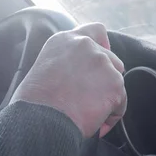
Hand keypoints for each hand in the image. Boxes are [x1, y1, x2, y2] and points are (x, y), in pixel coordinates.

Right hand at [12, 23, 126, 136]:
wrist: (40, 120)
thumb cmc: (34, 104)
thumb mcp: (44, 68)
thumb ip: (66, 63)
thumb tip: (78, 78)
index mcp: (66, 40)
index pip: (95, 31)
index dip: (104, 44)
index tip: (105, 56)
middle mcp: (86, 45)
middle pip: (111, 60)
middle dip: (105, 80)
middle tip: (90, 100)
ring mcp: (103, 63)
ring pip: (116, 83)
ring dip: (107, 99)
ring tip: (88, 115)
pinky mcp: (115, 84)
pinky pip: (120, 103)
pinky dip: (111, 116)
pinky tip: (96, 124)